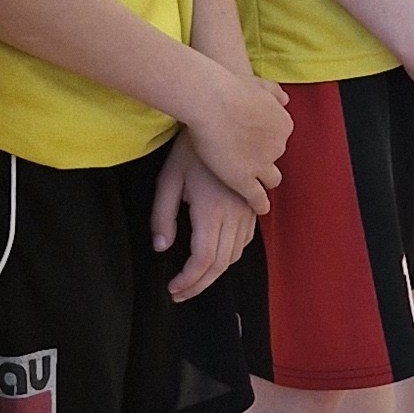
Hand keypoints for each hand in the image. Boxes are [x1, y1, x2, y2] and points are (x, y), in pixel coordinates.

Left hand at [152, 139, 256, 299]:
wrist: (221, 119)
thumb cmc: (190, 148)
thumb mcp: (168, 180)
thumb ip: (162, 216)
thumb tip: (161, 247)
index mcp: (212, 211)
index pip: (202, 260)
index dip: (188, 281)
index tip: (172, 288)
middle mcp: (234, 215)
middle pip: (220, 264)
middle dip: (199, 284)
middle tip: (180, 293)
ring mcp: (247, 210)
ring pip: (235, 255)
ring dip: (215, 273)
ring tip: (194, 280)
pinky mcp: (252, 204)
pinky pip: (245, 241)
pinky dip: (231, 256)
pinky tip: (216, 257)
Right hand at [176, 55, 288, 212]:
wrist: (212, 100)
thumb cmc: (229, 86)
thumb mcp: (258, 83)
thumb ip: (273, 92)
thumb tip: (285, 99)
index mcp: (283, 124)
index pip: (278, 138)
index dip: (265, 141)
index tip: (254, 141)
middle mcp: (278, 146)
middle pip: (274, 157)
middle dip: (263, 159)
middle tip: (246, 158)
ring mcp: (261, 165)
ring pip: (270, 179)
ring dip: (263, 181)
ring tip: (255, 186)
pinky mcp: (243, 180)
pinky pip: (257, 198)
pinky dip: (260, 204)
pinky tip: (260, 209)